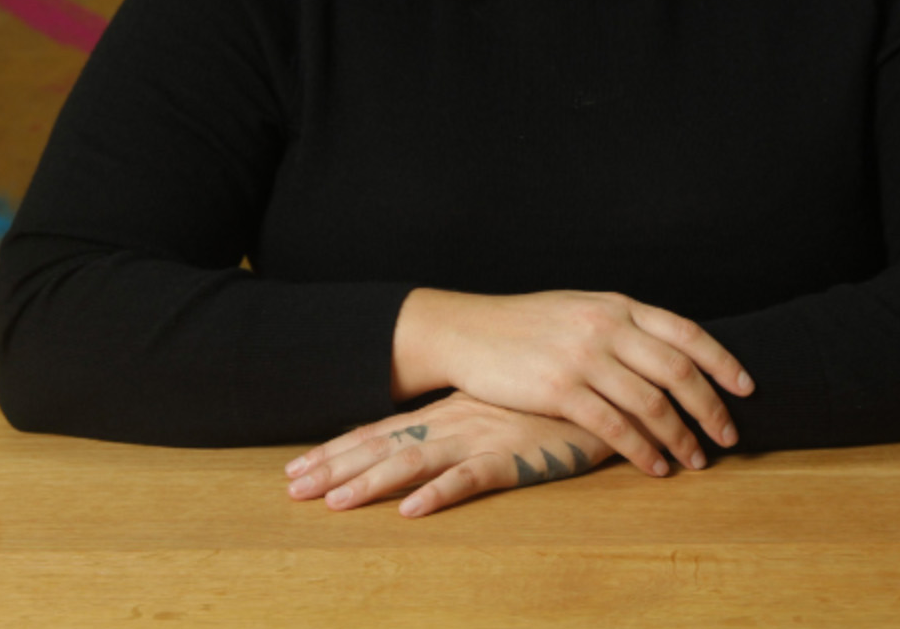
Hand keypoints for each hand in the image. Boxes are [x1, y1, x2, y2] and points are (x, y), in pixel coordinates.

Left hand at [284, 392, 614, 518]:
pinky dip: (441, 493)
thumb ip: (465, 421)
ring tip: (334, 504)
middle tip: (290, 488)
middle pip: (384, 445)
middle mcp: (456, 420)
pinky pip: (473, 478)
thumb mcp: (499, 408)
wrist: (609, 388)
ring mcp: (484, 436)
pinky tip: (412, 510)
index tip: (294, 468)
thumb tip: (427, 439)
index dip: (336, 450)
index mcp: (449, 411)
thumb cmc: (552, 403)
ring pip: (417, 461)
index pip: (380, 430)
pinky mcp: (516, 456)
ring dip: (372, 482)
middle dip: (335, 467)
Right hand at [393, 289, 753, 477]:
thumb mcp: (581, 308)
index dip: (722, 361)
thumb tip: (669, 351)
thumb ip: (622, 324)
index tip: (746, 389)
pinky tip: (654, 467)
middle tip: (728, 437)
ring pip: (651, 403)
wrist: (469, 330)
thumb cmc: (528, 324)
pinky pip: (613, 426)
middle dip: (710, 408)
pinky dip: (641, 451)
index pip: (685, 332)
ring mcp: (583, 356)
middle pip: (677, 371)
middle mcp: (606, 326)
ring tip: (696, 461)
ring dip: (680, 437)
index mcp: (616, 304)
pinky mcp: (559, 388)